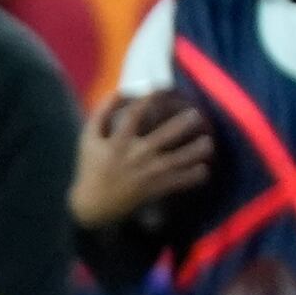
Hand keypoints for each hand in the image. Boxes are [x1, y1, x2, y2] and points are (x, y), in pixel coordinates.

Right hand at [68, 94, 212, 228]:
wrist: (93, 205)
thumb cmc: (91, 169)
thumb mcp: (88, 140)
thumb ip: (101, 114)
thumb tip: (120, 91)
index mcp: (118, 142)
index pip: (134, 114)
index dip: (149, 98)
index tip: (162, 89)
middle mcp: (136, 155)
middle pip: (165, 135)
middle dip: (184, 122)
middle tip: (196, 114)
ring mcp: (149, 173)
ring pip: (180, 158)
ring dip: (197, 149)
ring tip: (207, 142)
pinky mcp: (156, 188)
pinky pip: (182, 181)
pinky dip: (196, 175)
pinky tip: (203, 168)